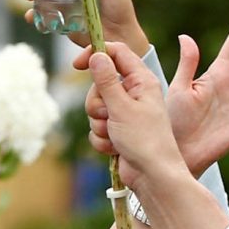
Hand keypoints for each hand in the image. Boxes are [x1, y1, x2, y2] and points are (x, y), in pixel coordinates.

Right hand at [80, 40, 184, 189]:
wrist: (152, 175)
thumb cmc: (144, 139)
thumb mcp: (122, 106)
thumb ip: (106, 80)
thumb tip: (96, 55)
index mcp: (141, 80)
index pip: (117, 52)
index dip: (96, 54)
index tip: (77, 65)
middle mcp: (135, 93)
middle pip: (101, 83)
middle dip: (96, 102)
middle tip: (106, 114)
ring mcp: (126, 112)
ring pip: (96, 107)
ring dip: (99, 123)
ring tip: (114, 134)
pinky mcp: (118, 130)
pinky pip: (98, 126)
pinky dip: (102, 138)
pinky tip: (114, 147)